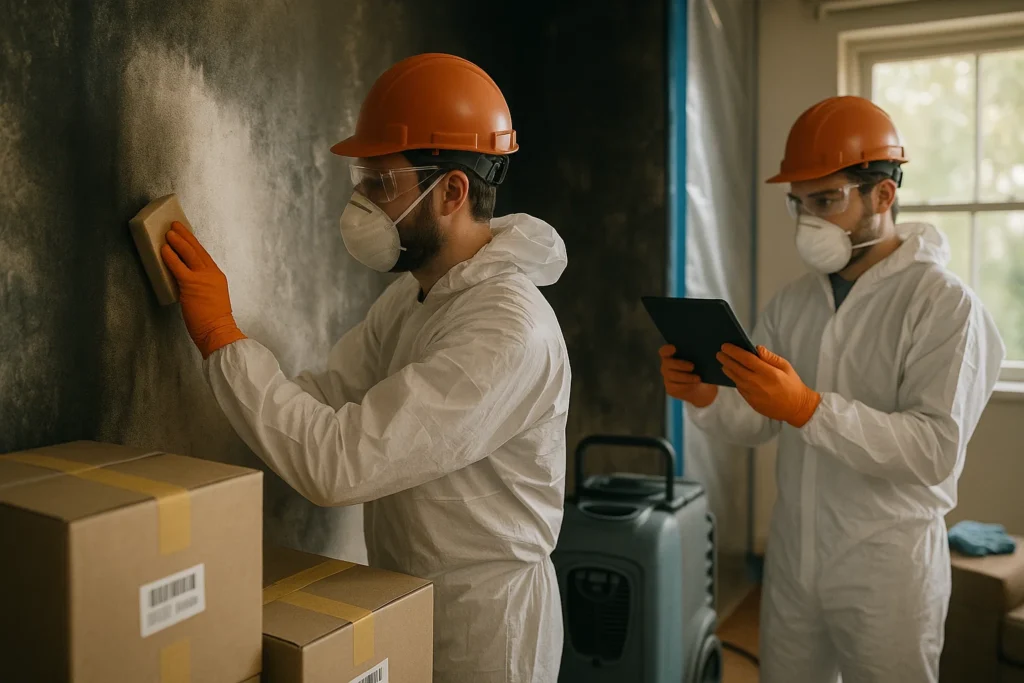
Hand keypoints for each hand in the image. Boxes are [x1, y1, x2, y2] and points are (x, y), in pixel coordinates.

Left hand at [160, 222, 245, 358]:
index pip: (204, 255)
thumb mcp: (211, 297)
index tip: (186, 235)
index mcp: (217, 276)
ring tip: (169, 232)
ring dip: (178, 241)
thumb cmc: (213, 321)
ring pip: (189, 253)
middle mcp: (212, 273)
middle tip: (176, 225)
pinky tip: (164, 249)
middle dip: (186, 236)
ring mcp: (203, 278)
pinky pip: (178, 266)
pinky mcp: (191, 284)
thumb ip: (200, 286)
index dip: (194, 243)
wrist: (218, 331)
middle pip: (197, 249)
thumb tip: (183, 280)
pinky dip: (170, 256)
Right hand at [659, 345, 718, 407]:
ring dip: (686, 377)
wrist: (702, 387)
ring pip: (672, 376)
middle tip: (692, 366)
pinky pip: (675, 387)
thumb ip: (703, 355)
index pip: (664, 351)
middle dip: (680, 364)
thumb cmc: (700, 369)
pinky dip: (685, 386)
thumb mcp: (702, 361)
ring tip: (698, 378)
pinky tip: (693, 385)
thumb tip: (709, 353)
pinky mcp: (670, 388)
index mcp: (672, 355)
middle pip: (667, 363)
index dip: (667, 349)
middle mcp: (667, 365)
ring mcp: (667, 377)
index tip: (674, 348)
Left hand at [716, 344, 820, 426]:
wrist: (796, 407)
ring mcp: (752, 393)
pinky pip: (739, 388)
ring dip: (727, 370)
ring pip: (735, 379)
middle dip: (726, 359)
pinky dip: (735, 380)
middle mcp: (757, 383)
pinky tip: (734, 375)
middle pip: (736, 368)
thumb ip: (770, 357)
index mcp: (767, 372)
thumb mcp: (786, 366)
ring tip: (723, 363)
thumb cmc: (792, 384)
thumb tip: (756, 348)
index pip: (746, 358)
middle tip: (719, 353)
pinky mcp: (751, 401)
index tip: (725, 346)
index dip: (734, 351)